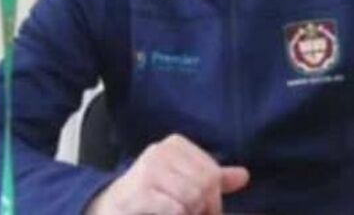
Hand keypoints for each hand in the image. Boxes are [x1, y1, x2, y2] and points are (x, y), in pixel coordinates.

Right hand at [85, 134, 249, 214]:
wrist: (110, 208)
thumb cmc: (150, 195)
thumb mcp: (183, 182)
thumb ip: (212, 179)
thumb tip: (244, 176)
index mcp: (176, 145)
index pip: (213, 172)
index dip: (213, 198)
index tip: (202, 209)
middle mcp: (162, 151)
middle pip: (206, 184)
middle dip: (203, 208)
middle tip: (191, 213)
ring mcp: (149, 169)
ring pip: (193, 197)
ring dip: (189, 213)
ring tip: (177, 213)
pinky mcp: (140, 191)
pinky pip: (176, 208)